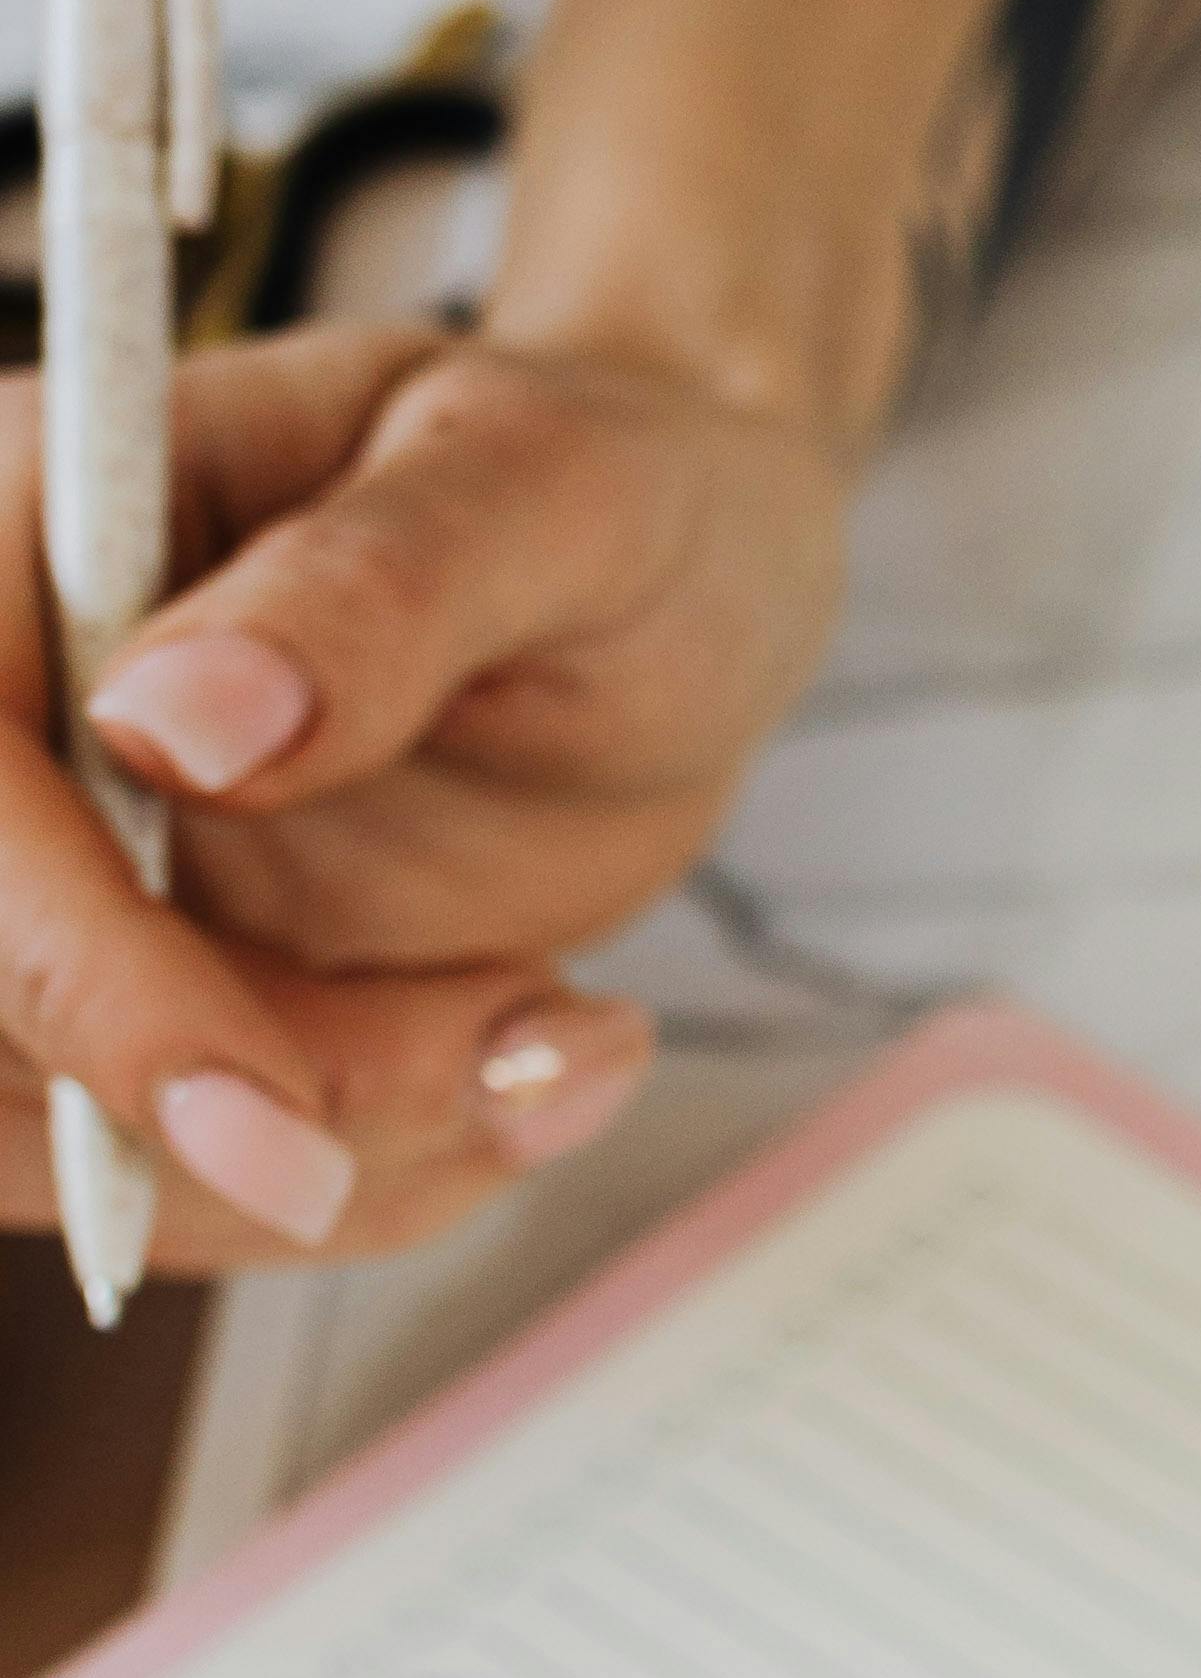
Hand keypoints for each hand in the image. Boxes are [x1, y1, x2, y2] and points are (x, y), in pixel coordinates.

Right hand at [0, 318, 846, 1264]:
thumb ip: (369, 590)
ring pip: (75, 1152)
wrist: (658, 596)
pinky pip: (186, 1189)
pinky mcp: (133, 1016)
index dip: (72, 979)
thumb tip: (175, 719)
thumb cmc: (587, 497)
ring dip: (346, 1161)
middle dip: (246, 1119)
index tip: (268, 1113)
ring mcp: (45, 891)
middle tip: (535, 1046)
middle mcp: (0, 728)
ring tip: (566, 1040)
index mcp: (8, 538)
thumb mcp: (533, 487)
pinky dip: (377, 1181)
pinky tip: (524, 1067)